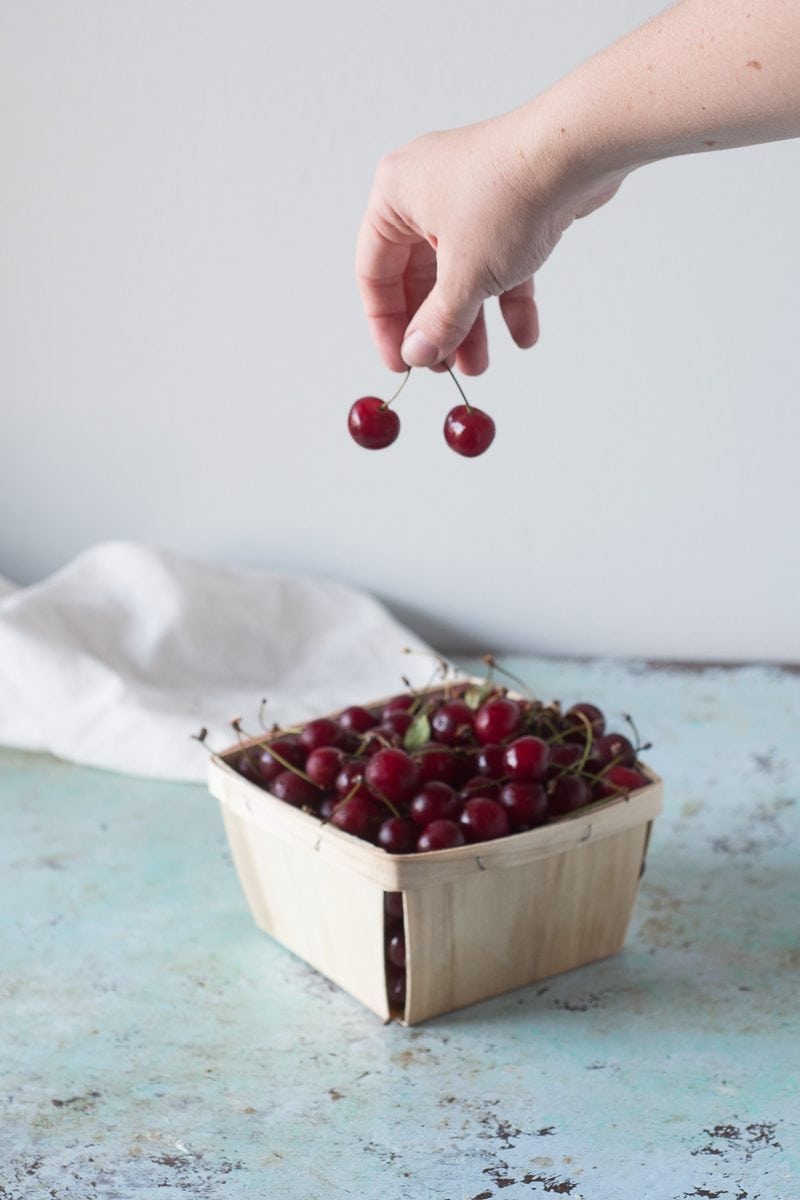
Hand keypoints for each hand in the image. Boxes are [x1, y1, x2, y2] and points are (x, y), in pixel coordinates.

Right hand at [356, 104, 622, 374]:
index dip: (386, 325)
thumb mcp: (464, 277)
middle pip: (420, 277)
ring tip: (480, 365)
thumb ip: (438, 322)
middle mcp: (427, 191)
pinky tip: (523, 335)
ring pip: (462, 272)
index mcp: (395, 197)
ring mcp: (471, 196)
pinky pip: (500, 259)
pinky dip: (509, 297)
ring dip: (472, 322)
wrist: (578, 151)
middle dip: (437, 327)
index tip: (401, 363)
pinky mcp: (511, 203)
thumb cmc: (507, 197)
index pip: (375, 273)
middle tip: (444, 368)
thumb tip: (418, 354)